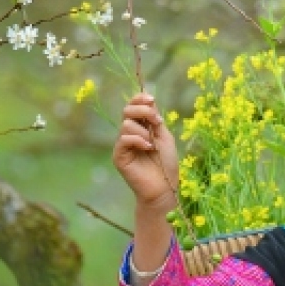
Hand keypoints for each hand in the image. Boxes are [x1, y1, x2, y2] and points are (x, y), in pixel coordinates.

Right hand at [112, 93, 179, 212]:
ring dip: (144, 131)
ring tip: (153, 144)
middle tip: (157, 122)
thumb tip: (149, 100)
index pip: (133, 106)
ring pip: (126, 124)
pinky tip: (148, 148)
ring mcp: (122, 145)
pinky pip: (123, 139)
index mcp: (140, 127)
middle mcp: (129, 134)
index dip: (140, 99)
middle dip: (143, 111)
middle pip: (127, 110)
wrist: (164, 187)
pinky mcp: (118, 156)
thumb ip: (155, 120)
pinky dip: (138, 140)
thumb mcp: (164, 136)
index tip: (152, 100)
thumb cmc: (166, 164)